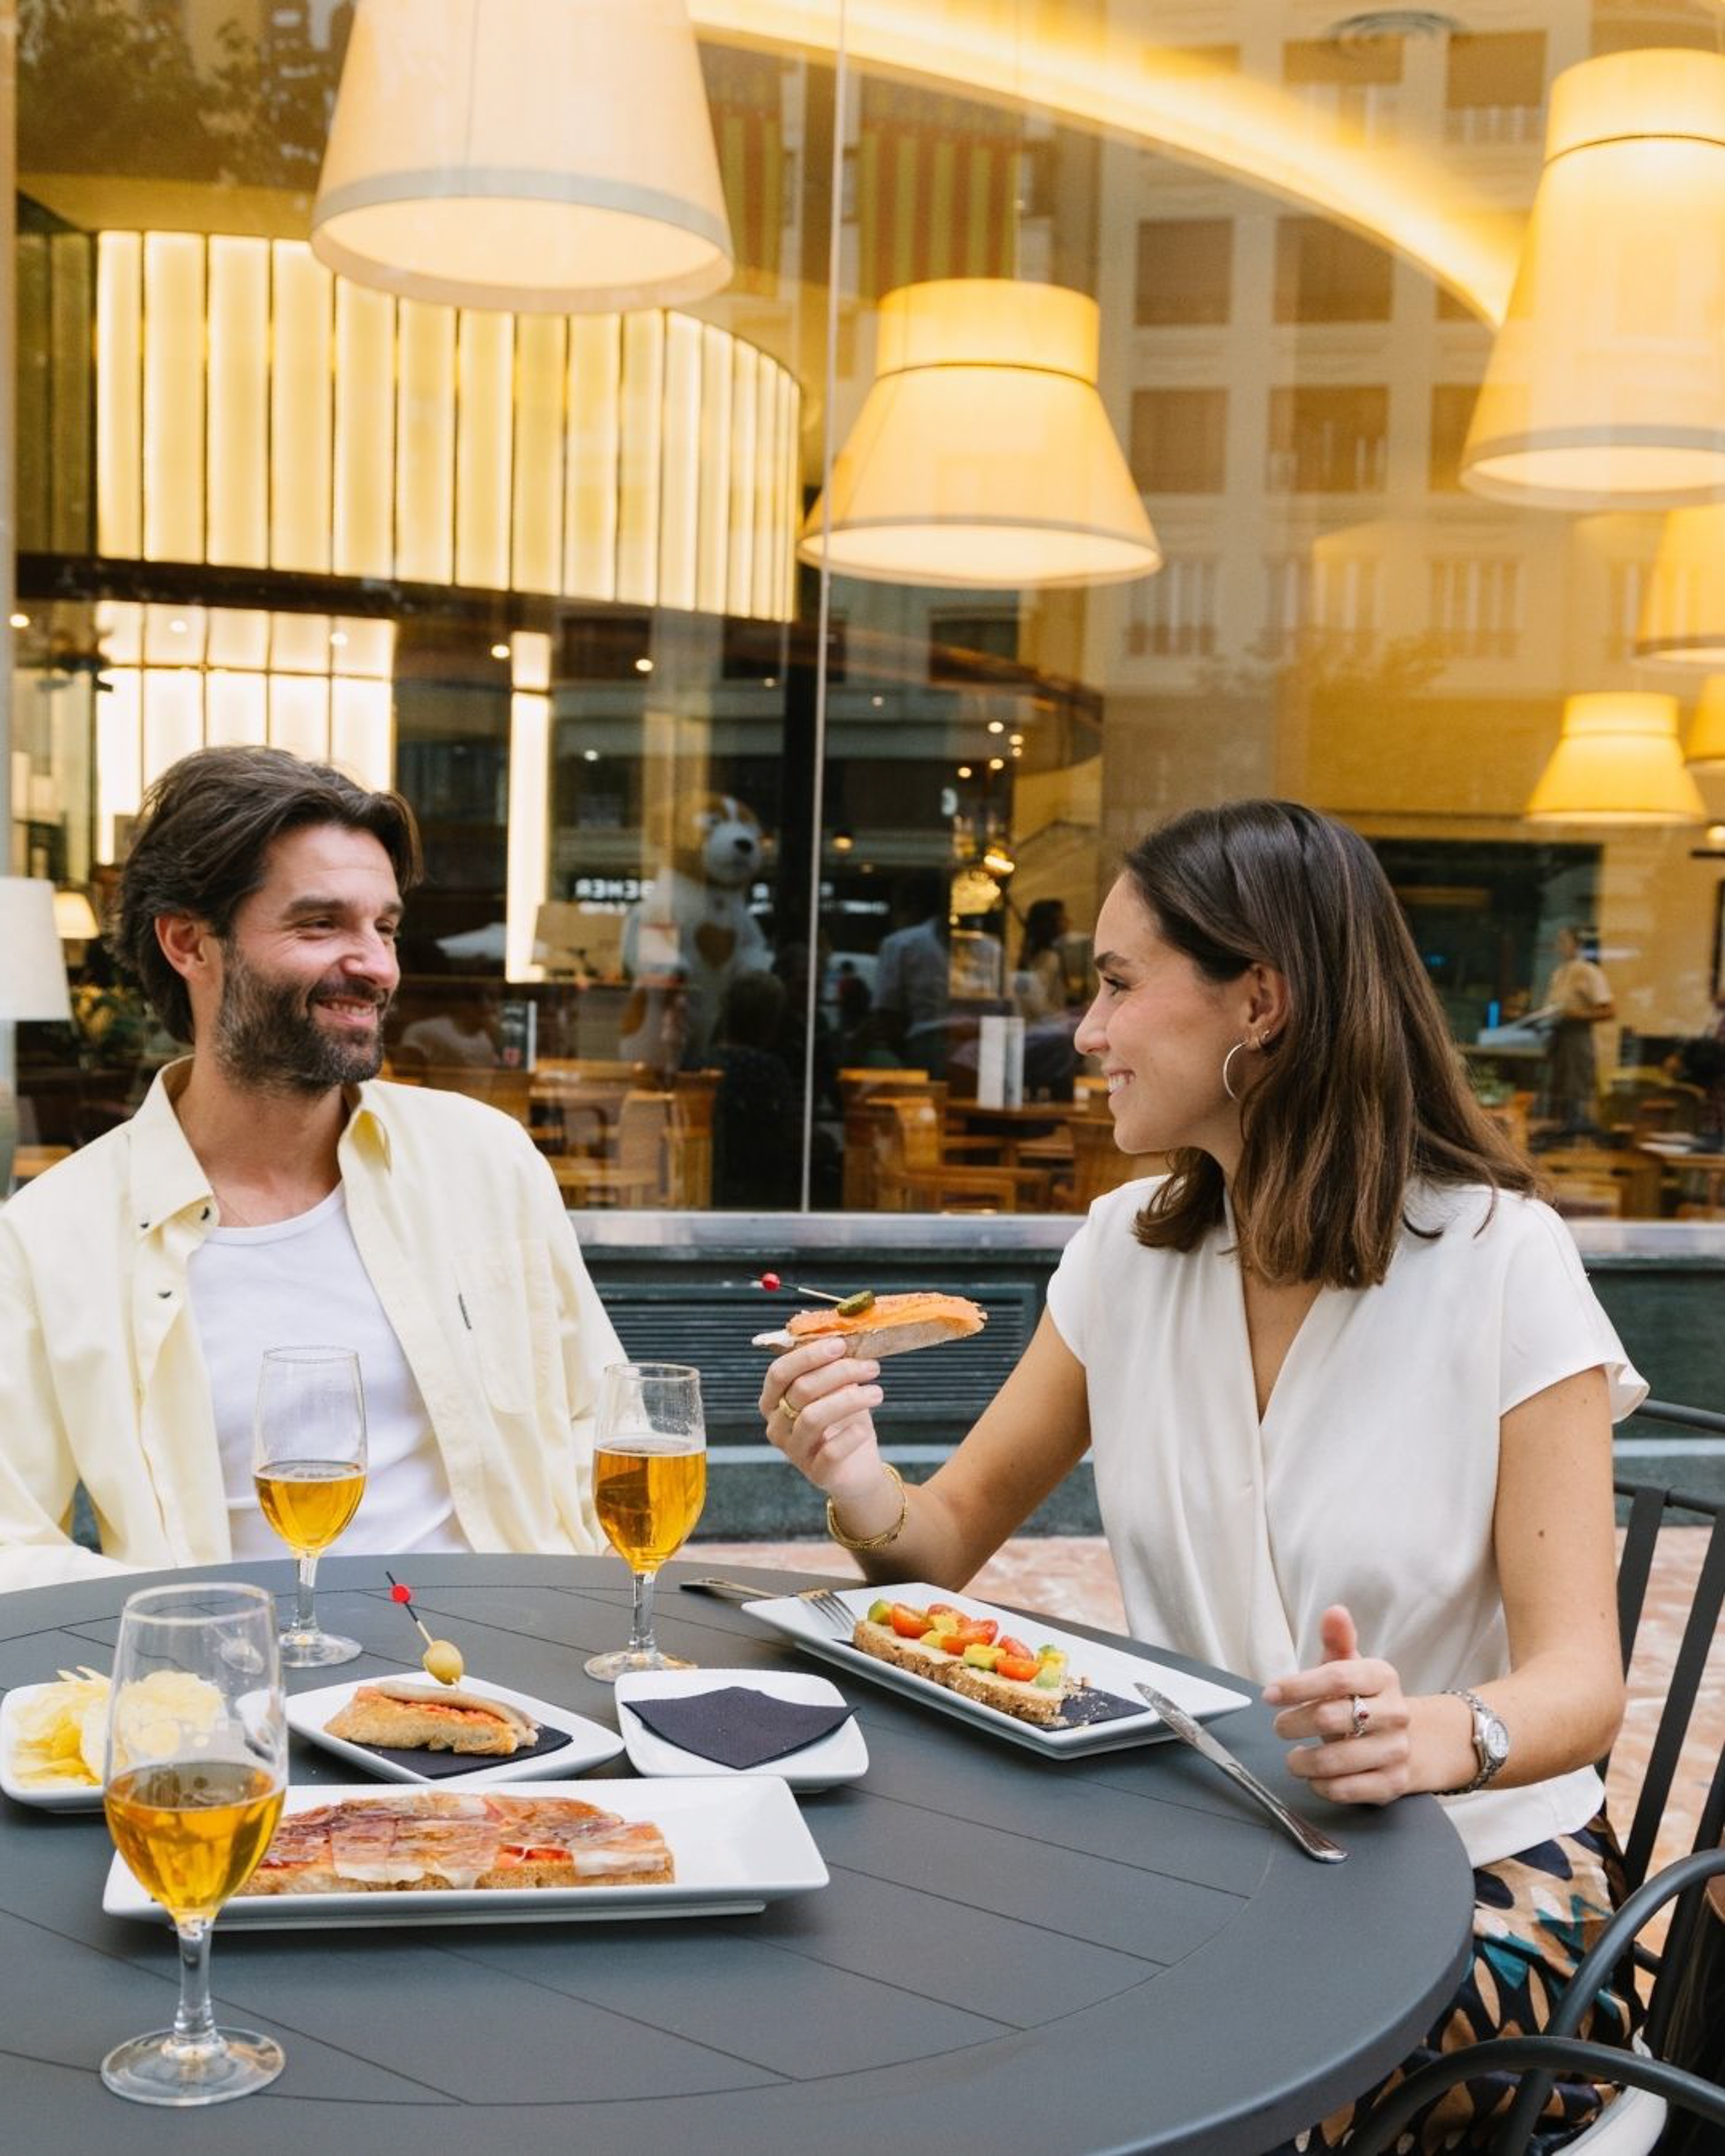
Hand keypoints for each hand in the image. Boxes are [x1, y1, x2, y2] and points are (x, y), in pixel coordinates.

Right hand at [758, 1337, 884, 1501]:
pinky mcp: (816, 1474)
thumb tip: (845, 1337)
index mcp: (773, 1401)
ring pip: (813, 1417)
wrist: (858, 1468)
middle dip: (839, 1372)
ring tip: (877, 1393)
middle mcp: (777, 1426)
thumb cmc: (844, 1422)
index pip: (779, 1372)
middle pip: (801, 1390)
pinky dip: (851, 1435)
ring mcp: (794, 1452)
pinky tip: (865, 1427)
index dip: (808, 1355)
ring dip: (850, 1399)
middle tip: (871, 1366)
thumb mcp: (837, 1390)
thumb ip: (834, 1367)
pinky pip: (830, 1451)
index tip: (840, 1344)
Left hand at [1261, 1605, 1412, 1806]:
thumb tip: (1334, 1611)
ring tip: (1293, 1758)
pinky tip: (1313, 1778)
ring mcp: (1396, 1750)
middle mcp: (1395, 1713)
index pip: (1336, 1677)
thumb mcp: (1350, 1666)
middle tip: (1279, 1727)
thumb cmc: (1364, 1699)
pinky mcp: (1393, 1783)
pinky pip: (1348, 1790)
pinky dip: (1322, 1786)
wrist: (1407, 1741)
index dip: (1297, 1686)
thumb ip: (1338, 1641)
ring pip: (1337, 1760)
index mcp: (1382, 1676)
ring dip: (1303, 1762)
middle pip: (1331, 1718)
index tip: (1269, 1694)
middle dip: (1294, 1724)